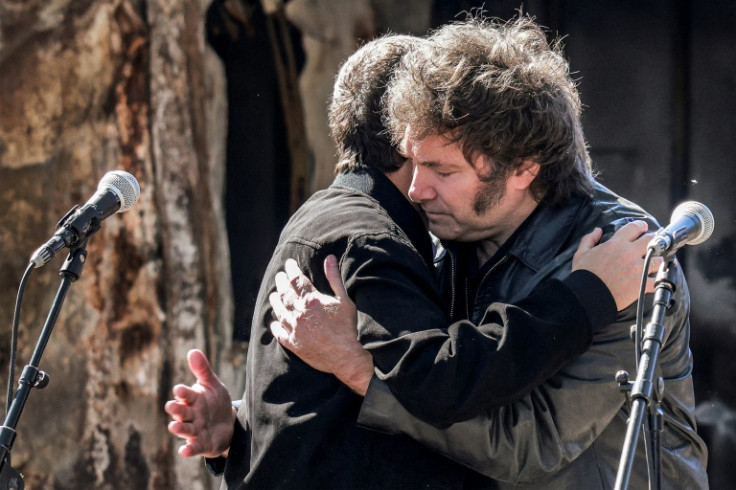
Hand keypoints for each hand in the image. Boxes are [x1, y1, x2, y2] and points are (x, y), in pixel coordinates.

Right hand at [165, 349, 234, 457]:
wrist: (227, 425)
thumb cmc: (215, 403)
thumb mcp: (212, 385)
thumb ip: (202, 370)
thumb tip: (193, 351)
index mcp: (193, 399)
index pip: (186, 394)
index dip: (183, 392)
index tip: (180, 389)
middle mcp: (191, 415)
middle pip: (181, 412)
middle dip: (176, 409)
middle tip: (171, 406)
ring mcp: (195, 430)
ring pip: (184, 429)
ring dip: (178, 428)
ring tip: (174, 427)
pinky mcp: (200, 444)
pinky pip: (193, 447)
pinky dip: (188, 449)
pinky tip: (184, 450)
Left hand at [269, 255, 373, 395]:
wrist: (346, 356)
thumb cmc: (348, 327)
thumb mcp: (344, 300)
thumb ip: (334, 278)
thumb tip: (329, 258)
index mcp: (311, 300)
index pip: (297, 280)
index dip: (291, 269)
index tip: (288, 264)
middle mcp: (299, 313)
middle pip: (285, 293)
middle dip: (281, 282)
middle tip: (279, 276)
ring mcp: (294, 329)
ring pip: (279, 311)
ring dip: (275, 301)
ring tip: (273, 295)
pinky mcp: (293, 344)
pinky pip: (279, 333)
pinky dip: (275, 326)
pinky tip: (274, 322)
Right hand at [572, 220, 660, 309]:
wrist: (588, 295)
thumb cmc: (584, 275)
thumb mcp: (581, 254)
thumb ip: (589, 239)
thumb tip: (597, 230)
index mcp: (616, 244)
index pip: (634, 228)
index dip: (640, 226)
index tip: (643, 228)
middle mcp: (629, 253)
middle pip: (650, 240)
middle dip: (653, 240)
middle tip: (653, 243)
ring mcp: (638, 268)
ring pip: (658, 260)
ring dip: (657, 261)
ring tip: (655, 264)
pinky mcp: (642, 283)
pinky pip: (657, 280)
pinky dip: (657, 281)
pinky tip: (655, 280)